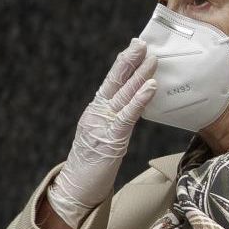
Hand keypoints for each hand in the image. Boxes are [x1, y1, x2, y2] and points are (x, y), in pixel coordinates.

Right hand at [46, 38, 157, 228]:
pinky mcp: (111, 137)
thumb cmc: (93, 163)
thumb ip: (115, 117)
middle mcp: (98, 112)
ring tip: (152, 58)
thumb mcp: (103, 134)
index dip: (124, 63)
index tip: (135, 46)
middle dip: (130, 60)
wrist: (77, 186)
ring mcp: (103, 124)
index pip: (112, 81)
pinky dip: (140, 99)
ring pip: (124, 94)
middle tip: (143, 42)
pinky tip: (151, 86)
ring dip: (140, 75)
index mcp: (96, 110)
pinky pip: (128, 114)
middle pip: (116, 81)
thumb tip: (133, 102)